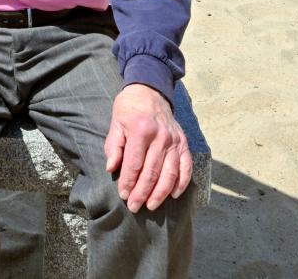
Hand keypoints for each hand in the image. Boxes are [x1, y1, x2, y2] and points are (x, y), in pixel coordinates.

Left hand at [104, 83, 191, 212]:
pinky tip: (174, 194)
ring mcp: (174, 140)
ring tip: (151, 205)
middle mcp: (160, 137)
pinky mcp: (184, 142)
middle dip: (142, 192)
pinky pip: (186, 166)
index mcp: (141, 131)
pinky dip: (181, 182)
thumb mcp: (115, 123)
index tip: (123, 195)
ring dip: (161, 193)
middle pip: (152, 172)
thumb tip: (112, 168)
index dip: (128, 182)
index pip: (134, 164)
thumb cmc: (129, 108)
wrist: (150, 91)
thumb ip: (114, 146)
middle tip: (134, 207)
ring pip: (170, 173)